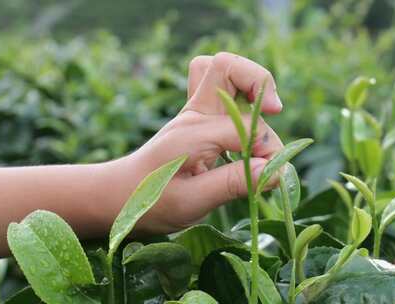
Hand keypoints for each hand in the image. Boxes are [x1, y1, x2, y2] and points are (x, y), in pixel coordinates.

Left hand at [98, 52, 283, 234]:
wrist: (118, 195)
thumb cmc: (150, 202)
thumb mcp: (192, 201)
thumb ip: (233, 183)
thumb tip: (275, 170)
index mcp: (192, 133)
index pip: (246, 130)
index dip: (268, 151)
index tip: (273, 177)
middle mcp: (195, 114)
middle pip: (226, 66)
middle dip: (259, 82)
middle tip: (275, 111)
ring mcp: (195, 112)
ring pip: (223, 70)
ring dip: (250, 82)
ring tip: (269, 109)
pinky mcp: (199, 119)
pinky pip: (221, 87)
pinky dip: (242, 93)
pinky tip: (253, 118)